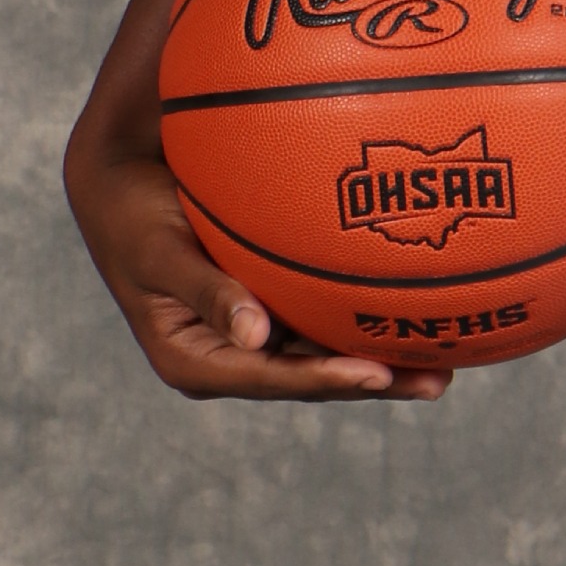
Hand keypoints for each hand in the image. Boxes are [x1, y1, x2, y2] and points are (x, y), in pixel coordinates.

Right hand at [64, 136, 450, 401]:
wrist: (122, 185)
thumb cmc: (136, 218)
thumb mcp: (161, 254)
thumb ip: (207, 293)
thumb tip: (253, 336)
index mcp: (195, 361)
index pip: (272, 379)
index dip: (325, 379)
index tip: (376, 376)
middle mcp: (231, 355)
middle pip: (310, 376)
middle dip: (373, 380)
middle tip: (436, 380)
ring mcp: (252, 333)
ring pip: (322, 351)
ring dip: (379, 356)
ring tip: (443, 362)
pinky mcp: (267, 304)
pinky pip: (320, 315)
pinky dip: (360, 317)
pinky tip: (410, 311)